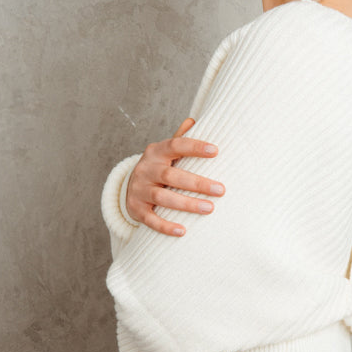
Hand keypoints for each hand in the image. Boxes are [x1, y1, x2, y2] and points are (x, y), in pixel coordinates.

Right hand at [125, 118, 223, 235]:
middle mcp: (145, 169)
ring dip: (187, 204)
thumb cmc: (159, 168)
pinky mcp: (136, 209)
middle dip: (197, 183)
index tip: (215, 151)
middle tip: (221, 190)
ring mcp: (138, 190)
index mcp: (156, 152)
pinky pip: (150, 219)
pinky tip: (183, 231)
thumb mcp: (166, 152)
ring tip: (209, 208)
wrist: (130, 188)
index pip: (175, 146)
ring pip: (162, 197)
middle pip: (171, 175)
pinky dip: (165, 226)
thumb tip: (193, 120)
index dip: (194, 147)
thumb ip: (179, 138)